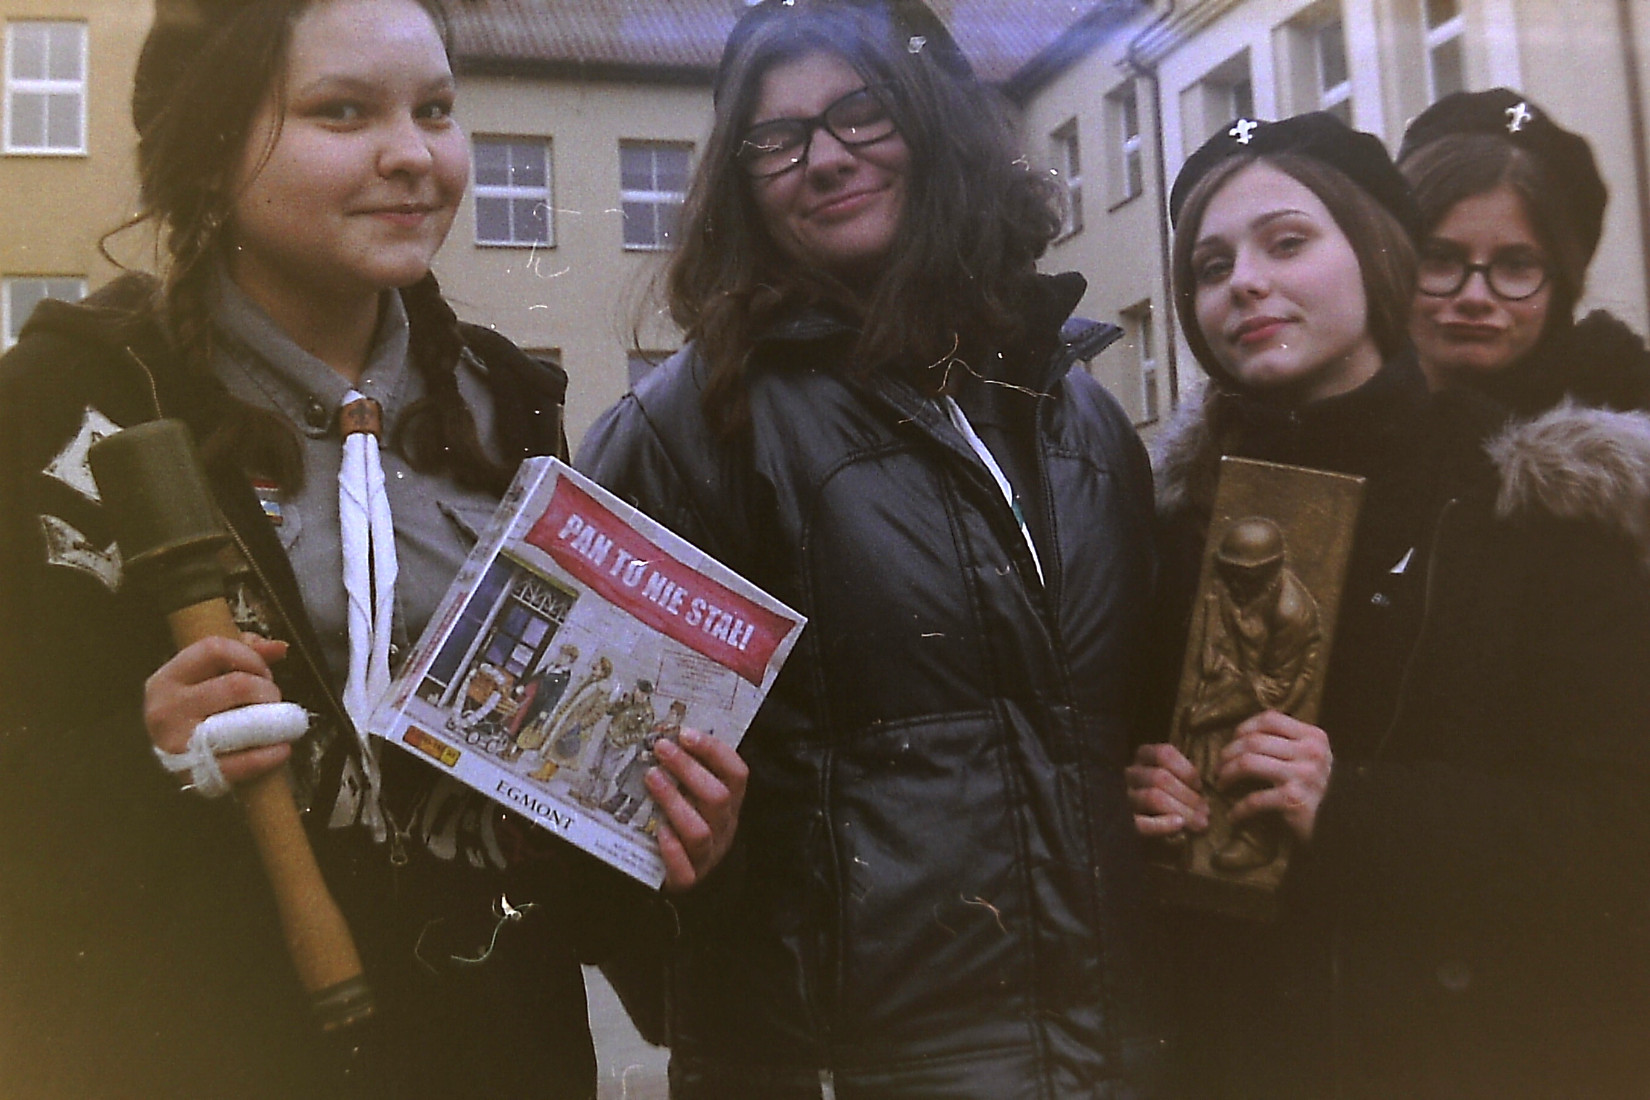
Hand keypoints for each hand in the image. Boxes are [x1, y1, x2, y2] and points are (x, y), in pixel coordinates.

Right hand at [144, 633, 292, 785]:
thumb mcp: (211, 675)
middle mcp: (165, 708)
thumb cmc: (201, 710)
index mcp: (168, 678)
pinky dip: (269, 756)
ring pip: (241, 722)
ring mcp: (176, 742)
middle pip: (236, 685)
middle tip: (274, 702)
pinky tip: (281, 750)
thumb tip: (279, 648)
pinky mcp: (192, 773)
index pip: (214, 649)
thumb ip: (246, 653)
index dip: (250, 656)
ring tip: (279, 724)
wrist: (180, 762)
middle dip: (267, 690)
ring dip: (272, 721)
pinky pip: (241, 762)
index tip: (264, 672)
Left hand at [646, 728, 747, 893]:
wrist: (680, 876)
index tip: (685, 734)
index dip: (714, 751)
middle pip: (718, 797)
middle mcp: (724, 828)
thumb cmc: (684, 824)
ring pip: (700, 830)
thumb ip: (688, 773)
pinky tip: (657, 830)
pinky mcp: (688, 879)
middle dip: (688, 768)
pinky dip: (671, 849)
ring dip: (674, 801)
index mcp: (730, 804)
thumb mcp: (694, 796)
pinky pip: (685, 868)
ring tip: (651, 778)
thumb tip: (666, 736)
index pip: (736, 774)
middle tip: (660, 749)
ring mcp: (708, 856)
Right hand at [1126, 742, 1208, 837]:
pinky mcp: (1126, 823)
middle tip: (1207, 812)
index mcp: (1144, 757)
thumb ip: (1186, 776)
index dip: (1186, 770)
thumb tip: (1205, 787)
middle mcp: (1132, 774)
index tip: (1200, 787)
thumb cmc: (1173, 800)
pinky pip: (1141, 823)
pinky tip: (1179, 825)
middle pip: (1160, 777)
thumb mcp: (1178, 780)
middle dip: (1188, 796)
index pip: (1163, 753)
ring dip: (1183, 810)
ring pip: (1152, 797)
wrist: (1152, 832)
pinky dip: (1162, 824)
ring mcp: (1126, 798)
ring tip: (1201, 823)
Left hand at [1218, 710, 1332, 842]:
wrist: (1344, 822)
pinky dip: (1239, 809)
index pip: (1270, 719)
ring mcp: (1302, 775)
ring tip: (1221, 784)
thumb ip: (1289, 742)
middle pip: (1253, 741)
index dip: (1244, 727)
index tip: (1232, 742)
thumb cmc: (1320, 788)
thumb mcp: (1313, 757)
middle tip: (1218, 767)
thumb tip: (1244, 735)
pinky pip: (1254, 799)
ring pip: (1248, 763)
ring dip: (1226, 774)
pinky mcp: (1293, 800)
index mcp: (1313, 736)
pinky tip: (1234, 815)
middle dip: (1227, 753)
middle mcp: (1309, 752)